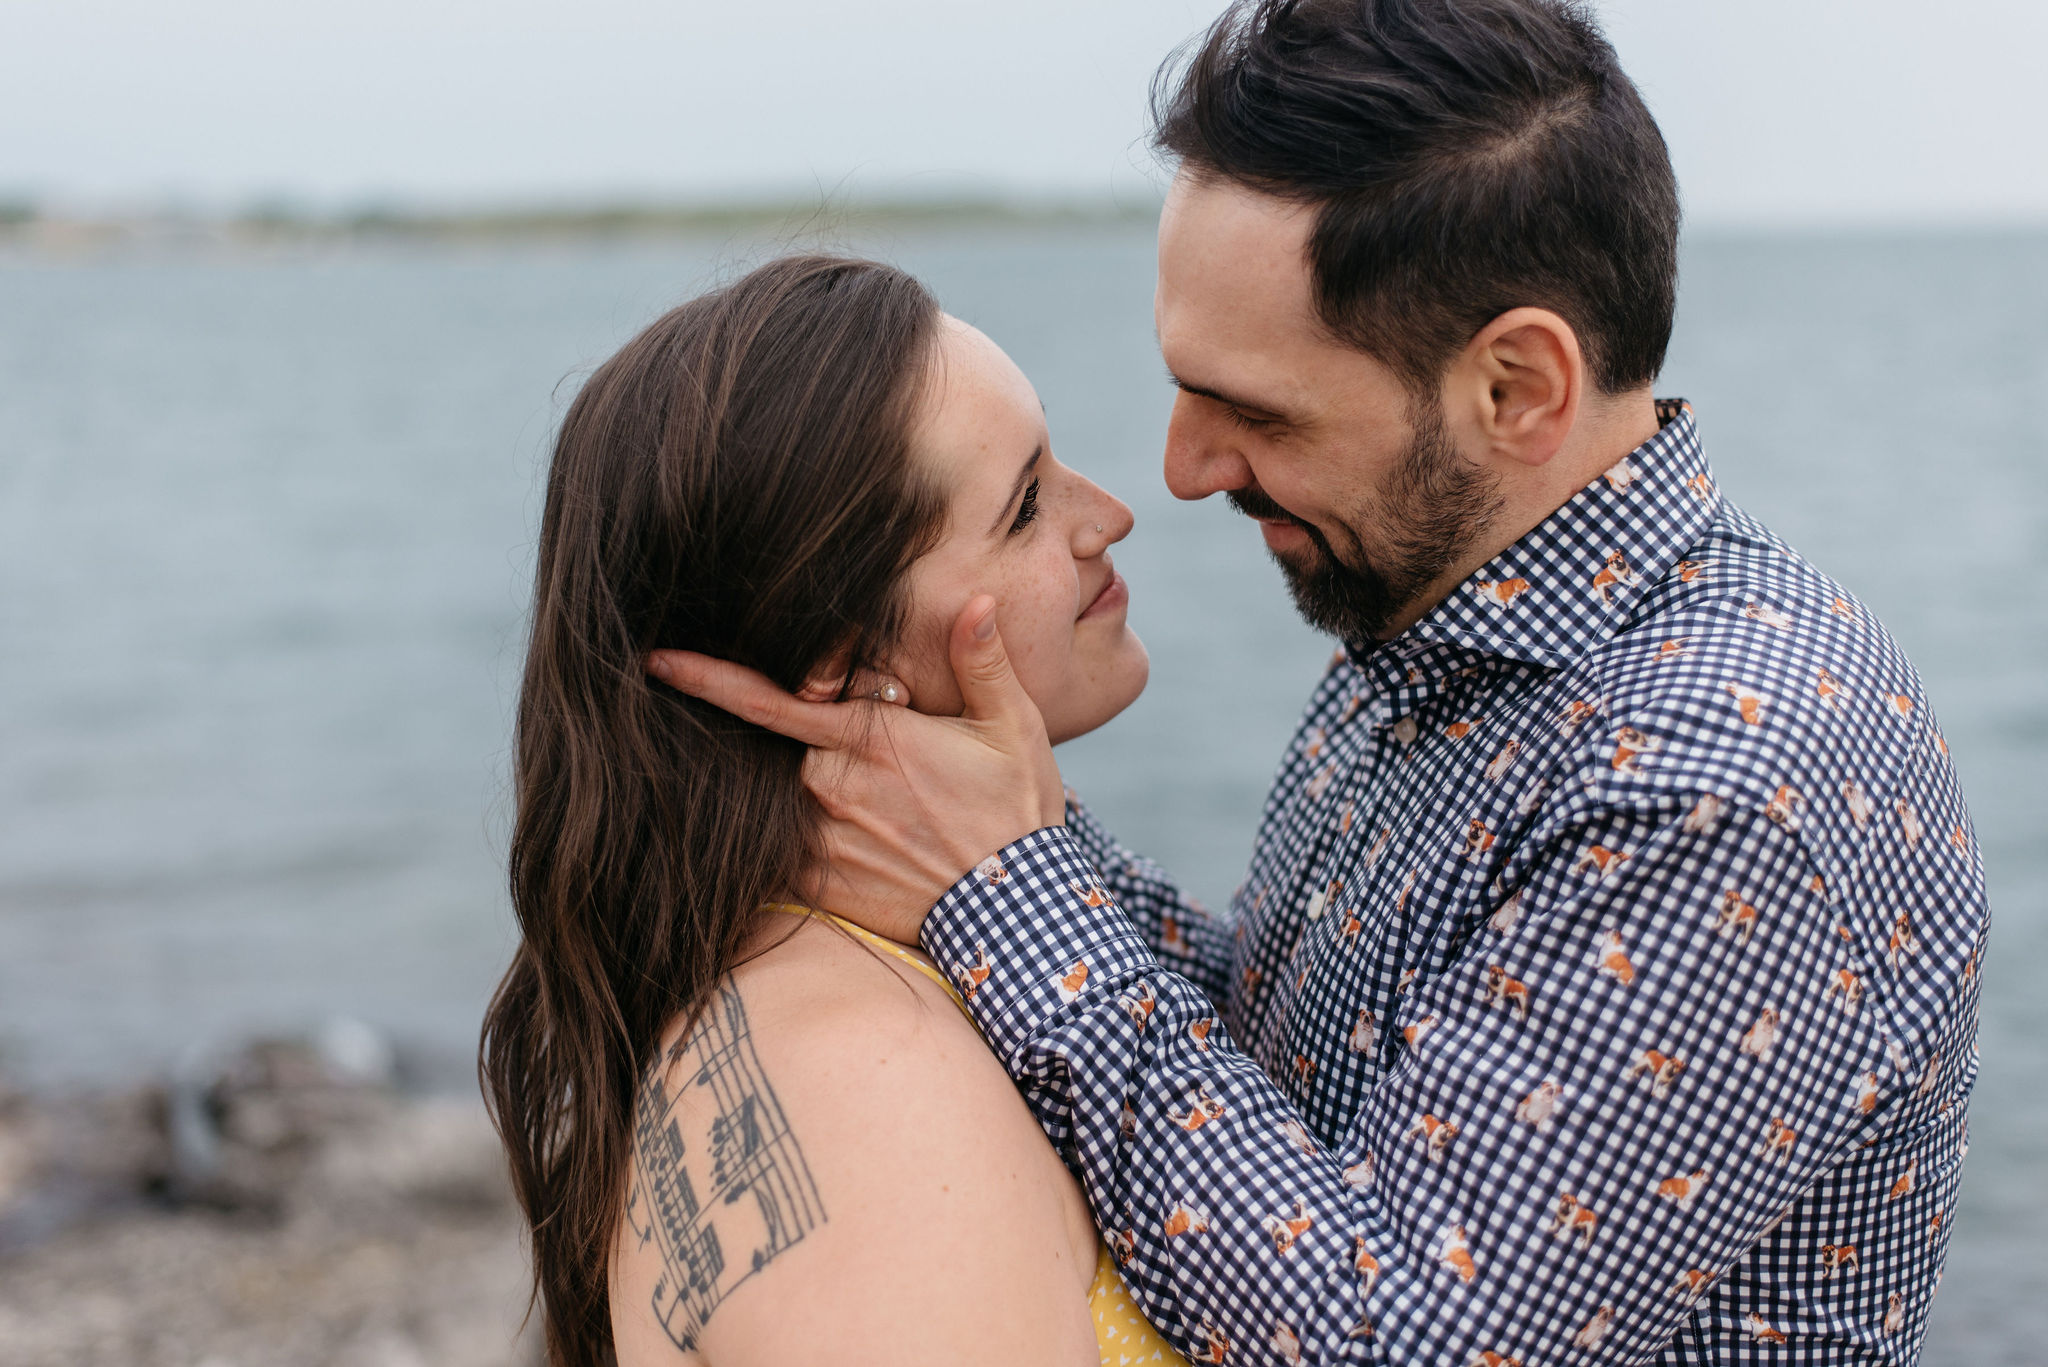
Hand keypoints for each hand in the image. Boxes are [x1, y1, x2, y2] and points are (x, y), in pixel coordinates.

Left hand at [646, 595, 1065, 944]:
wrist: (1016, 912)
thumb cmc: (1016, 813)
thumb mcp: (1012, 727)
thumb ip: (981, 661)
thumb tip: (978, 602)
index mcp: (865, 736)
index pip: (766, 698)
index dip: (705, 677)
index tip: (657, 659)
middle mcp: (828, 784)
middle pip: (776, 748)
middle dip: (797, 744)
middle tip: (869, 765)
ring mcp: (818, 838)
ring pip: (779, 799)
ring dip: (800, 795)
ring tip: (870, 810)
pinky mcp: (819, 885)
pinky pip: (782, 853)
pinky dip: (793, 842)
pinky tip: (853, 848)